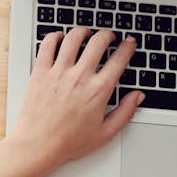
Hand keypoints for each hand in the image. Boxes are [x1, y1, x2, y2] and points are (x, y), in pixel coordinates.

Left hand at [10, 27, 143, 172]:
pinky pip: (48, 44)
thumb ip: (125, 112)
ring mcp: (58, 72)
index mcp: (98, 90)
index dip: (128, 47)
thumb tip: (137, 96)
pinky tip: (60, 38)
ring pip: (73, 37)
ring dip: (83, 31)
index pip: (119, 59)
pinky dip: (55, 36)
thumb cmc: (69, 141)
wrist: (38, 145)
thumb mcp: (105, 133)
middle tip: (109, 37)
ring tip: (86, 34)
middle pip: (99, 41)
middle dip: (108, 34)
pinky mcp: (40, 71)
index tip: (129, 43)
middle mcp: (80, 77)